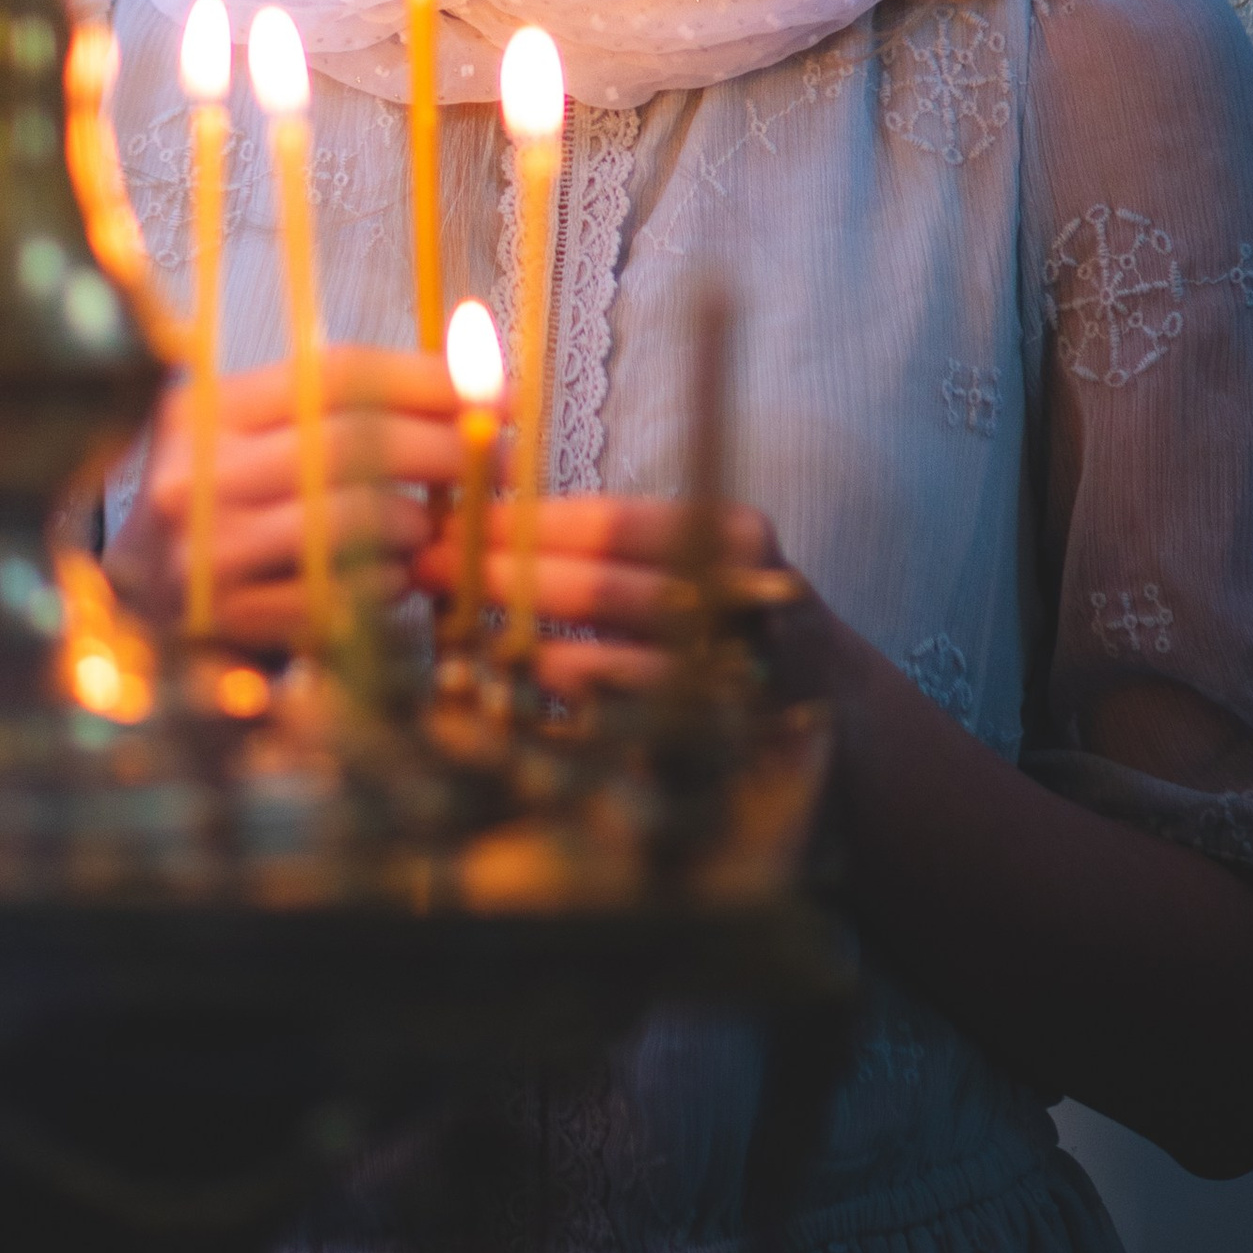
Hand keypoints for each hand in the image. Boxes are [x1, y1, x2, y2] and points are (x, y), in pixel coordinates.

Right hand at [104, 345, 468, 651]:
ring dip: (413, 520)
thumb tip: (465, 386)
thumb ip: (334, 412)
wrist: (140, 611)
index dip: (426, 379)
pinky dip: (385, 582)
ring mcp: (209, 551)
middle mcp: (199, 474)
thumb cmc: (223, 512)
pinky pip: (339, 593)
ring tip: (429, 524)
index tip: (492, 392)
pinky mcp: (229, 618)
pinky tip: (395, 576)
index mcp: (208, 410)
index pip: (336, 373)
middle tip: (497, 459)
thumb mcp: (251, 442)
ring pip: (350, 518)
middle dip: (440, 446)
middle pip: (350, 440)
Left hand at [414, 492, 815, 695]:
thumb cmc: (721, 601)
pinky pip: (618, 728)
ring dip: (521, 646)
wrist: (821, 695)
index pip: (611, 525)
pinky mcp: (715, 742)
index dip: (526, 523)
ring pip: (608, 665)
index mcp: (733, 535)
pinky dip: (559, 708)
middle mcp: (744, 603)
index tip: (456, 518)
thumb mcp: (688, 547)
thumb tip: (485, 510)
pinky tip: (511, 687)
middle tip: (431, 569)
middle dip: (505, 578)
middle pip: (604, 590)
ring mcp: (734, 680)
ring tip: (454, 626)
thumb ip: (607, 534)